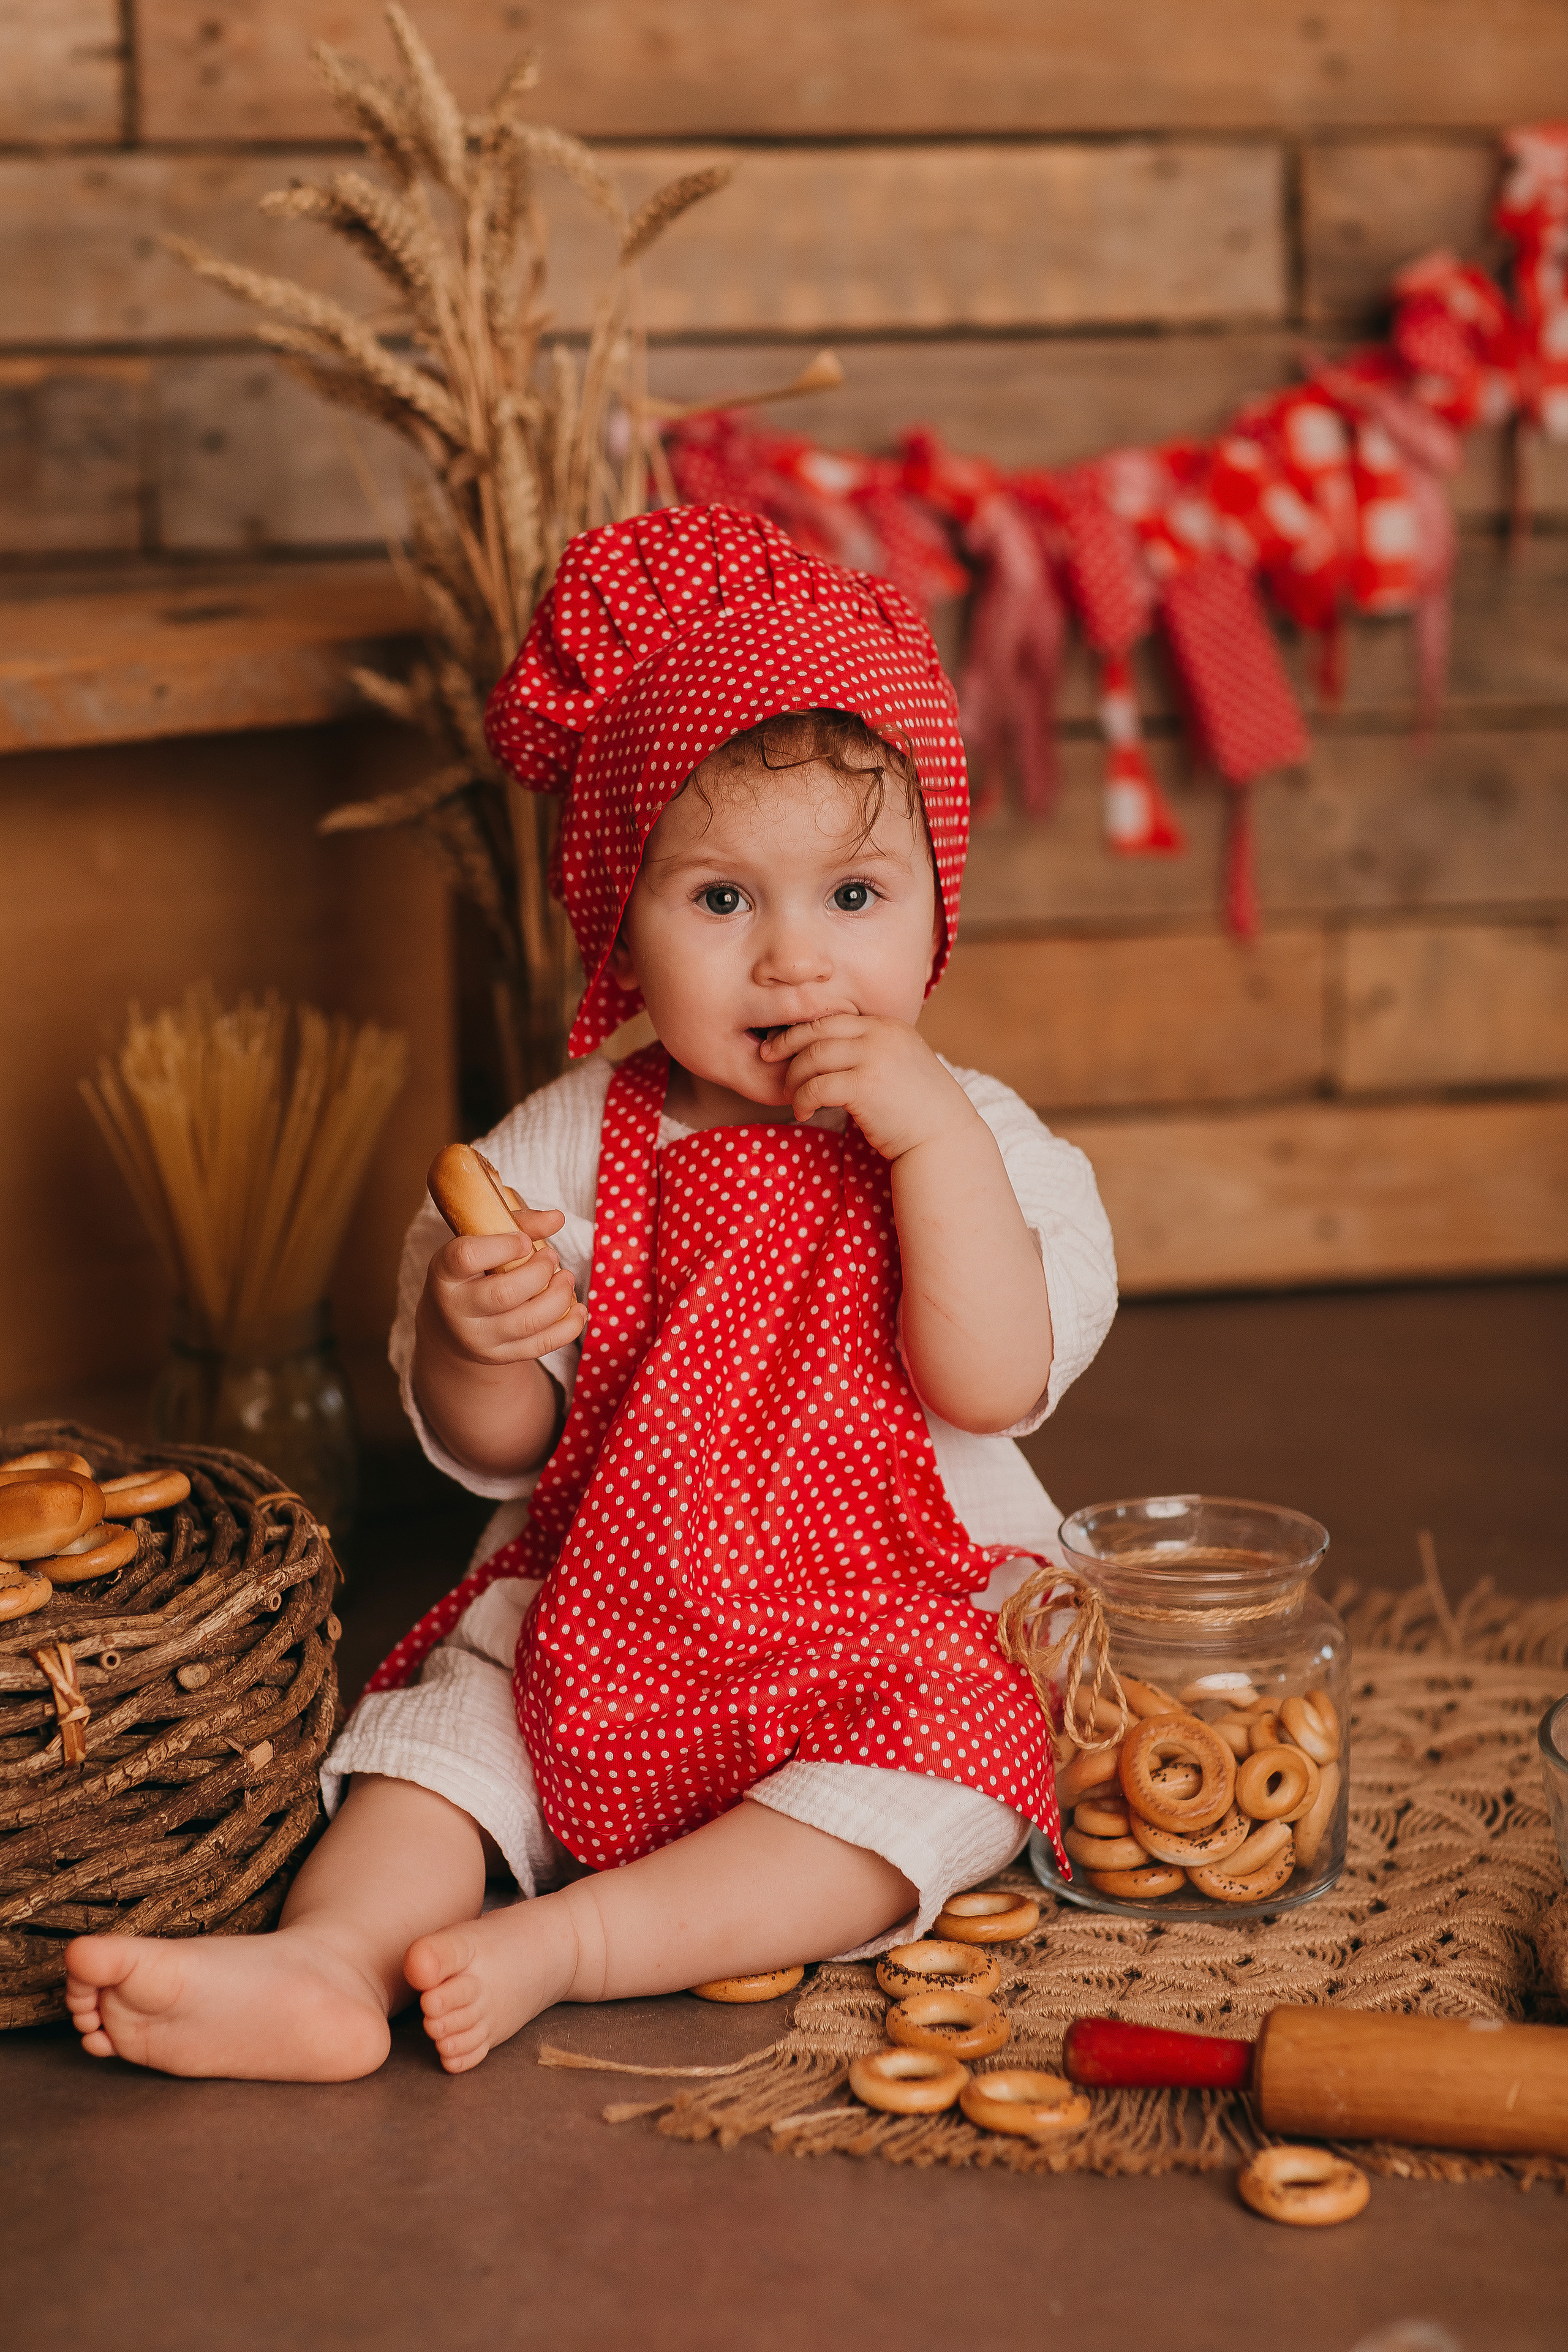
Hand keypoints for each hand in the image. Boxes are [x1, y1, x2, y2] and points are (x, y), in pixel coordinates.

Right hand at [416, 1217, 586, 1372]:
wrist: (453, 1322)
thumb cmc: (475, 1269)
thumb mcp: (483, 1240)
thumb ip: (519, 1223)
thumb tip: (557, 1218)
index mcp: (445, 1271)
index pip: (466, 1257)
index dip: (502, 1246)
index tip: (524, 1241)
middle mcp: (456, 1308)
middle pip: (503, 1294)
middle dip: (539, 1273)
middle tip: (551, 1257)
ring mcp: (478, 1337)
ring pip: (527, 1323)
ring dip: (559, 1297)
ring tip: (566, 1278)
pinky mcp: (500, 1355)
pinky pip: (540, 1346)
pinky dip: (568, 1327)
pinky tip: (578, 1309)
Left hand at [759, 1014, 975, 1160]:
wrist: (943, 1137)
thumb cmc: (915, 1108)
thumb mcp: (897, 1063)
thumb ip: (868, 1049)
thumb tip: (823, 1049)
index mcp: (887, 1025)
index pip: (832, 1017)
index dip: (800, 1029)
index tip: (780, 1044)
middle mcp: (880, 1035)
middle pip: (816, 1030)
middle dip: (785, 1044)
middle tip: (767, 1060)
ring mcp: (874, 1058)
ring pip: (812, 1058)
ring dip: (793, 1079)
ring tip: (792, 1097)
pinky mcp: (865, 1086)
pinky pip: (817, 1086)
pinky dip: (802, 1099)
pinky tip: (803, 1111)